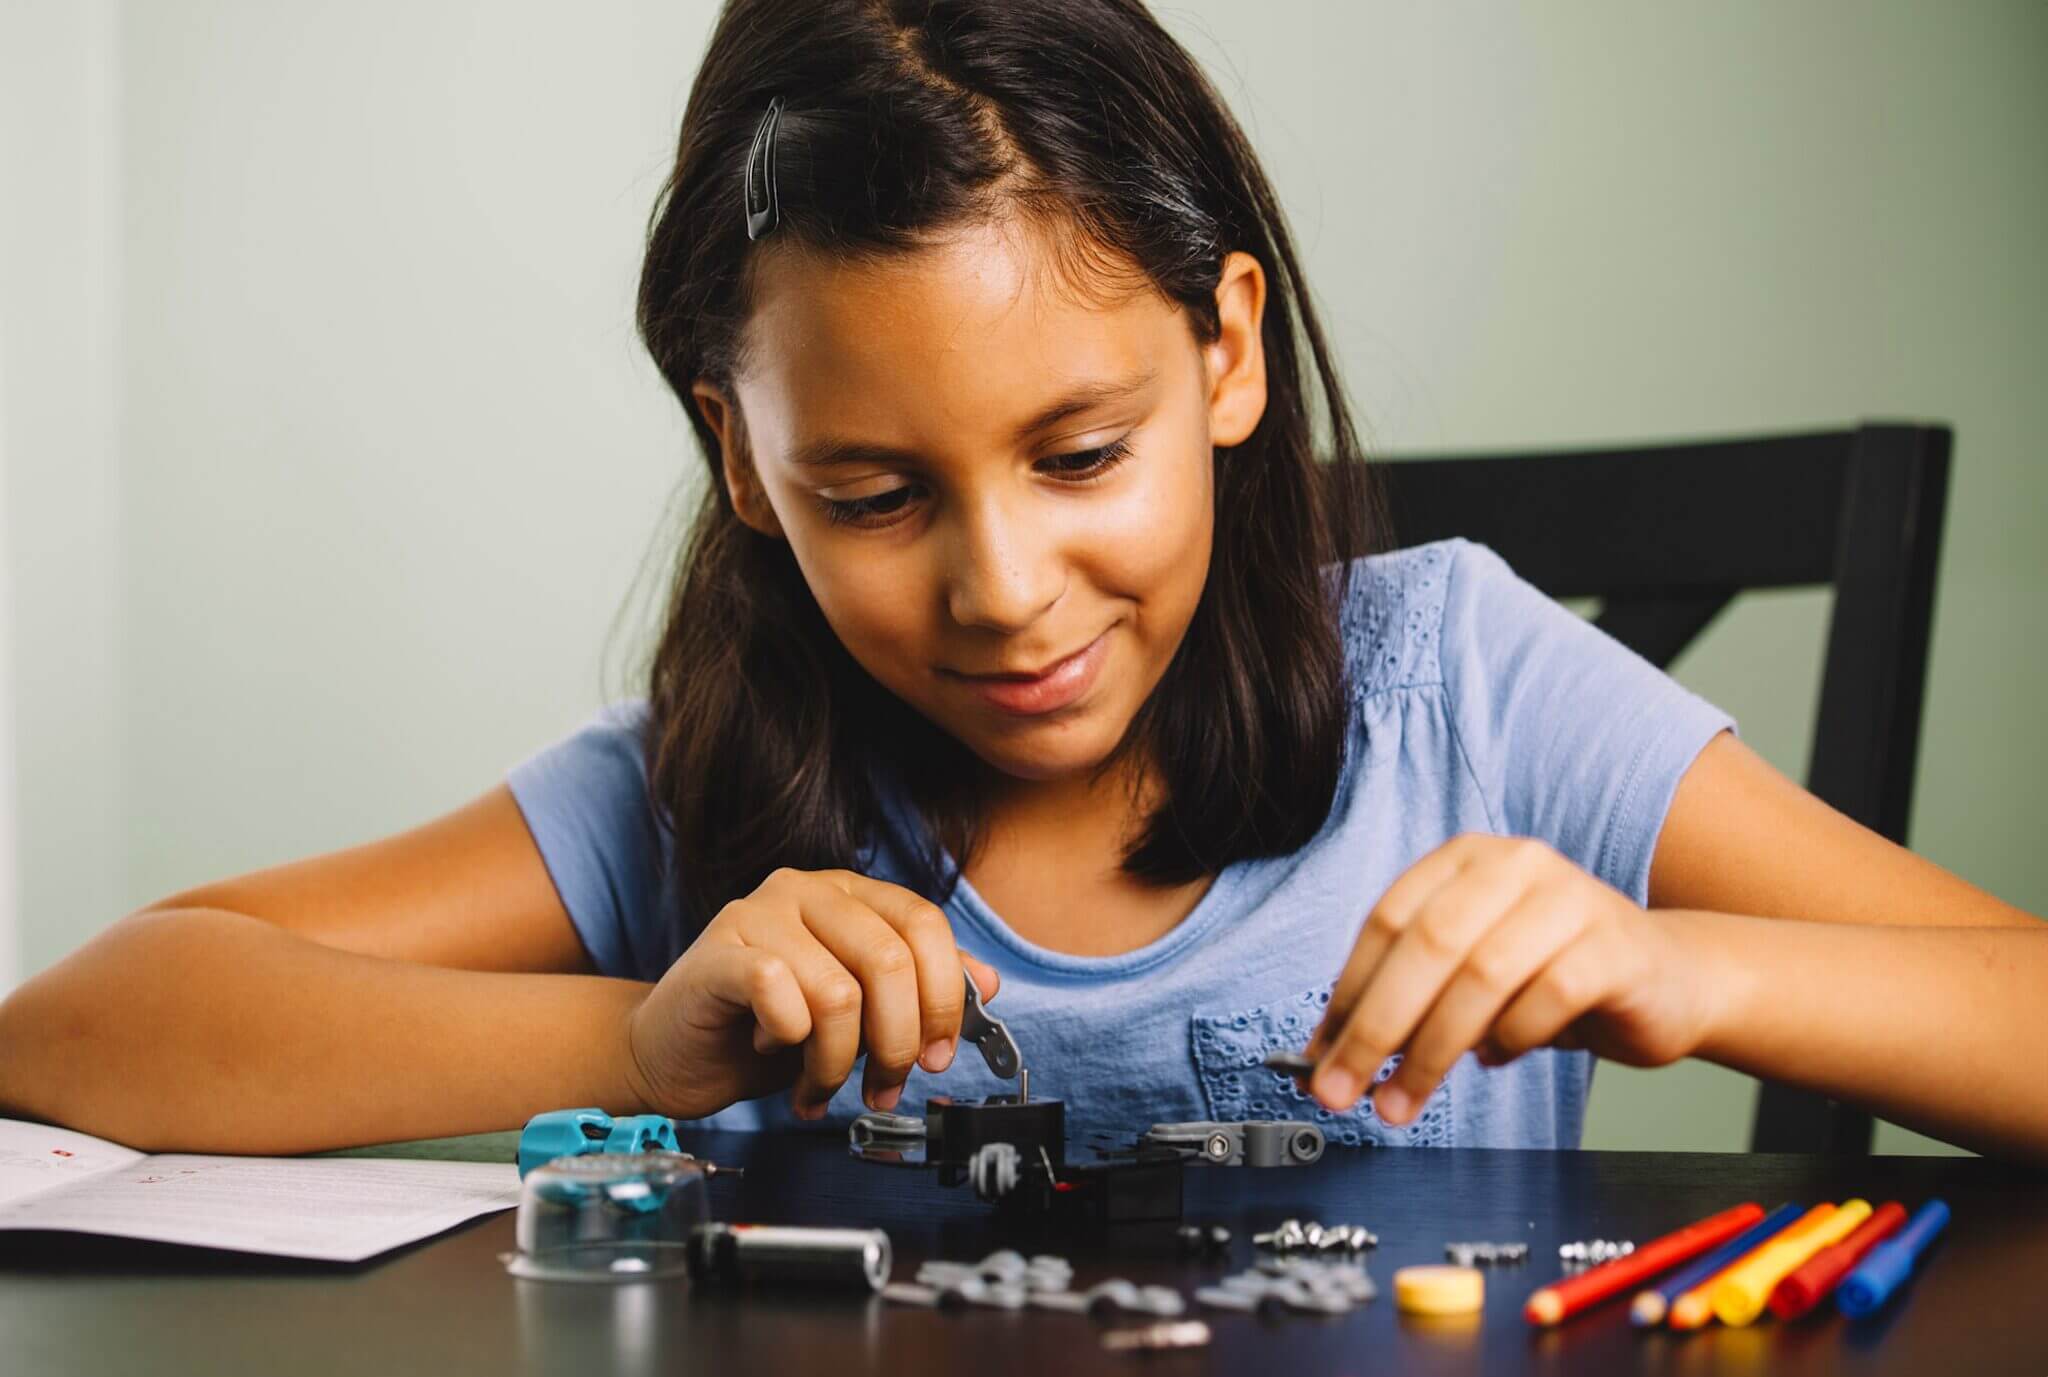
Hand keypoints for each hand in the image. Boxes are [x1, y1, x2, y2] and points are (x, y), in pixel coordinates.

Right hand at [624, 868, 998, 1121]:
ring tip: (817, 1085)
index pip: (925, 924)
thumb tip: (987, 984)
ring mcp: (758, 912)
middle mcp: (807, 889)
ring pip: (838, 992)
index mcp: (850, 894)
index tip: (936, 1054)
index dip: (943, 997)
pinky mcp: (718, 948)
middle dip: (895, 1042)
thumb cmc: (767, 1030)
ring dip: (835, 1061)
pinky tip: (770, 1052)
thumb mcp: (858, 1013)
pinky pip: (779, 994)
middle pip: (890, 960)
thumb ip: (916, 991)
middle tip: (880, 1085)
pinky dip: (787, 1042)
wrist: (674, 1052)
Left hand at [1304, 835, 1724, 1124]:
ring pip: (1481, 975)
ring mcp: (1570, 899)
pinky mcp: (1615, 946)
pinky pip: (1547, 998)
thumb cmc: (1556, 976)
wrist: (1670, 980)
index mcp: (1466, 861)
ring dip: (1432, 1050)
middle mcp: (1516, 865)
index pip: (1388, 921)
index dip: (1348, 992)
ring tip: (1406, 1098)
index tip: (1319, 1057)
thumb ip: (1409, 997)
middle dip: (1377, 1027)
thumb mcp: (1471, 974)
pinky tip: (1497, 1058)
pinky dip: (1510, 1039)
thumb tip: (1331, 1053)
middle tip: (1346, 1089)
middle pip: (1427, 945)